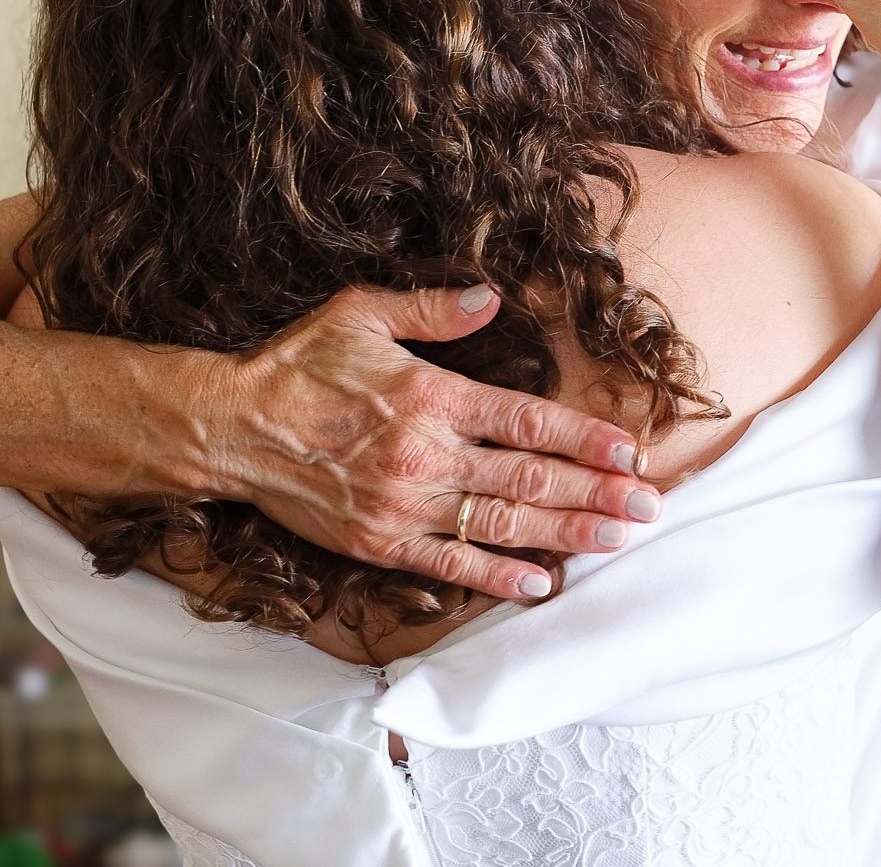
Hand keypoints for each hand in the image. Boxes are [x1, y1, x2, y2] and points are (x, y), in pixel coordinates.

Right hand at [205, 284, 658, 601]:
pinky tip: (540, 582)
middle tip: (649, 505)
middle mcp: (426, 453)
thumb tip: (490, 298)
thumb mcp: (360, 313)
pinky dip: (497, 576)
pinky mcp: (380, 541)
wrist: (231, 428)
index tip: (630, 450)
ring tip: (616, 538)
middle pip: (530, 477)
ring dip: (565, 532)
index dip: (585, 438)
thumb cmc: (297, 365)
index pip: (527, 420)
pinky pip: (450, 564)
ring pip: (501, 522)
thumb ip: (431, 309)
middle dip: (596, 491)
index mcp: (430, 395)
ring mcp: (404, 503)